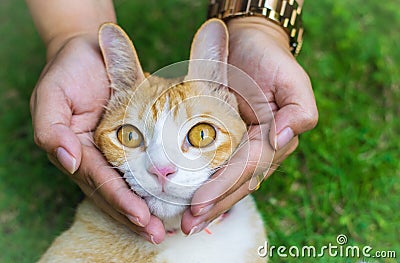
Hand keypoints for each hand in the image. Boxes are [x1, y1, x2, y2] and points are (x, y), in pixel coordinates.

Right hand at [30, 34, 164, 243]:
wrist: (90, 50)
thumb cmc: (69, 70)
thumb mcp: (51, 95)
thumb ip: (51, 129)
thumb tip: (69, 161)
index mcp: (75, 150)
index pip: (99, 180)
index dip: (119, 200)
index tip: (141, 217)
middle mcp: (94, 156)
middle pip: (113, 192)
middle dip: (134, 215)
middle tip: (157, 234)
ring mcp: (111, 151)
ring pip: (128, 185)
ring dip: (144, 208)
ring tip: (163, 229)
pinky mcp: (129, 141)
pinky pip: (141, 166)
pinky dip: (152, 185)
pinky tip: (168, 199)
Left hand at [181, 17, 317, 233]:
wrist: (248, 42)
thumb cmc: (269, 58)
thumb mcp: (292, 79)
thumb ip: (299, 111)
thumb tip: (282, 139)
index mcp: (276, 138)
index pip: (248, 168)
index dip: (225, 188)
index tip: (200, 205)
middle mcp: (261, 147)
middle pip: (237, 182)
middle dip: (214, 205)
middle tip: (188, 225)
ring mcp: (244, 145)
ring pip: (227, 180)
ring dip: (209, 203)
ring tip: (187, 223)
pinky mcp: (227, 139)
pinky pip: (216, 166)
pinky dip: (205, 185)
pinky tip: (189, 202)